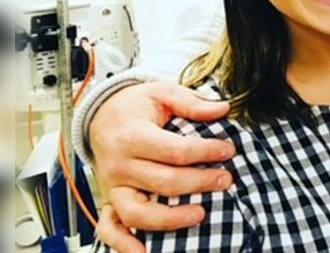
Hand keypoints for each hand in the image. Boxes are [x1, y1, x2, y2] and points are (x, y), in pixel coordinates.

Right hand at [89, 82, 233, 251]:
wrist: (101, 115)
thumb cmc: (134, 106)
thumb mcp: (162, 93)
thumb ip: (191, 102)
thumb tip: (222, 108)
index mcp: (132, 136)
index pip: (175, 151)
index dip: (206, 152)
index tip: (228, 150)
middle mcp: (119, 165)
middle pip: (164, 182)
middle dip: (200, 183)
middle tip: (225, 179)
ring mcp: (112, 187)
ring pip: (138, 213)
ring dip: (171, 219)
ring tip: (200, 214)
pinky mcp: (109, 201)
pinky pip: (109, 229)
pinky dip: (123, 245)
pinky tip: (145, 252)